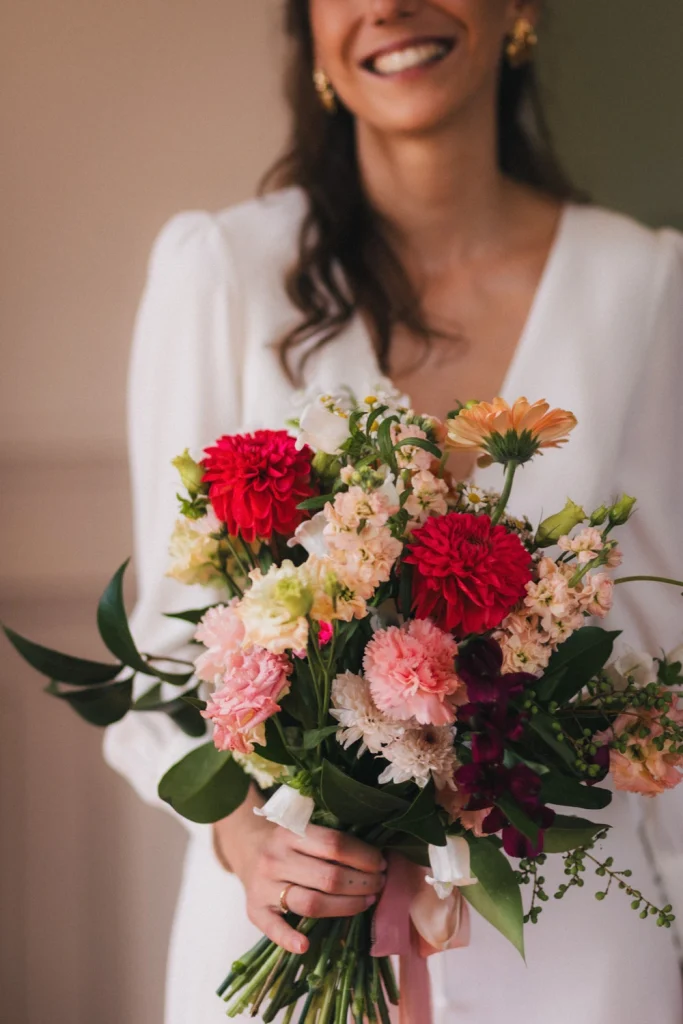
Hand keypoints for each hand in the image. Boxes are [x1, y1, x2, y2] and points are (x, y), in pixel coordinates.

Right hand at [215, 793, 385, 953]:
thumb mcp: (303, 828)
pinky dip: (288, 938)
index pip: (335, 844)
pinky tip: (305, 946)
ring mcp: (263, 886)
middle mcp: (275, 858)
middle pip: (328, 877)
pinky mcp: (254, 910)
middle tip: (379, 884)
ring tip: (367, 902)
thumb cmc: (288, 842)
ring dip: (346, 906)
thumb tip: (377, 857)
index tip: (381, 864)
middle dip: (362, 883)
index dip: (364, 856)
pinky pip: (273, 928)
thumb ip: (330, 839)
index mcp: (291, 832)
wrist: (248, 849)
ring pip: (311, 903)